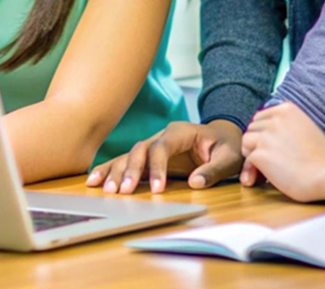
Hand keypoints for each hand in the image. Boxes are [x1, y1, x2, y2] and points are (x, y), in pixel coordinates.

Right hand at [85, 120, 243, 193]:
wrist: (222, 138)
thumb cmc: (227, 146)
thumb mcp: (229, 157)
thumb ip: (214, 169)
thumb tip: (195, 183)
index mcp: (180, 132)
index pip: (162, 146)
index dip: (157, 167)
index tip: (157, 189)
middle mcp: (161, 136)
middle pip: (140, 150)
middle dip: (130, 171)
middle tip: (124, 192)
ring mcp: (152, 146)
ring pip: (128, 156)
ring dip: (116, 172)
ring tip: (106, 190)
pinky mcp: (148, 158)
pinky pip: (125, 162)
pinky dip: (110, 170)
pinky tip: (95, 180)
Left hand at [240, 102, 324, 201]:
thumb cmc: (322, 159)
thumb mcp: (306, 129)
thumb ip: (287, 125)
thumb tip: (265, 131)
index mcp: (287, 109)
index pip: (261, 117)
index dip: (263, 133)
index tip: (271, 146)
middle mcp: (275, 119)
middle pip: (252, 128)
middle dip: (257, 143)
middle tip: (268, 159)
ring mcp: (266, 135)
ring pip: (246, 142)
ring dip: (253, 155)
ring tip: (265, 168)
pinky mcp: (260, 153)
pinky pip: (248, 160)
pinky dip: (251, 170)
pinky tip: (259, 179)